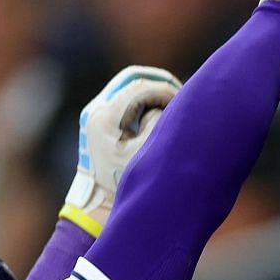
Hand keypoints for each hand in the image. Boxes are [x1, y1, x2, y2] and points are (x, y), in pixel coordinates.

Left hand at [61, 66, 181, 233]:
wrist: (98, 201)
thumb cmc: (123, 183)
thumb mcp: (146, 154)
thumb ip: (159, 124)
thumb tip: (168, 106)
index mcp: (104, 117)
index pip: (141, 88)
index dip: (166, 91)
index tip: (184, 103)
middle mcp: (96, 109)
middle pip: (133, 78)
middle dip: (160, 84)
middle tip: (180, 98)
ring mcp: (95, 111)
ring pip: (129, 84)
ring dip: (152, 90)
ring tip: (171, 105)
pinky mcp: (98, 117)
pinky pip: (124, 96)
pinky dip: (144, 99)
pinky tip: (158, 112)